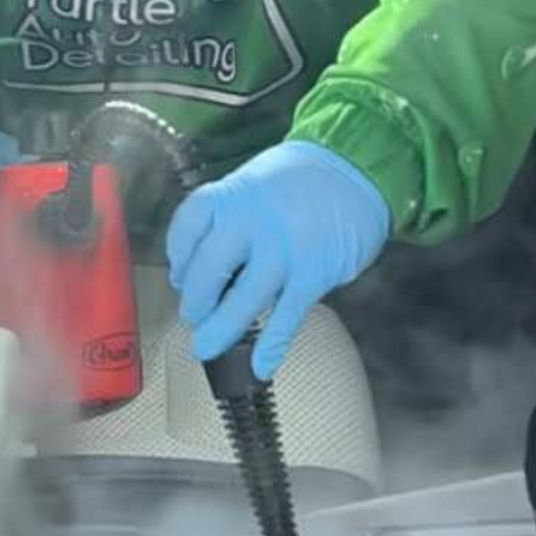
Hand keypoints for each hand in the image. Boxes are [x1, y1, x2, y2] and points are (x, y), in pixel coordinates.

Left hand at [167, 140, 390, 379]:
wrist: (356, 170)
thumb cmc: (301, 179)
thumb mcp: (255, 181)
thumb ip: (229, 216)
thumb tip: (205, 262)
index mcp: (232, 194)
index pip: (188, 228)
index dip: (178, 257)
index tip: (179, 275)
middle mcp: (252, 221)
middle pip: (208, 270)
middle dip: (196, 301)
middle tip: (194, 315)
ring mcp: (283, 249)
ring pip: (242, 300)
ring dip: (221, 330)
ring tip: (207, 346)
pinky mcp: (313, 273)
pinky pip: (285, 317)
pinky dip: (271, 346)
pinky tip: (261, 365)